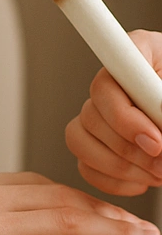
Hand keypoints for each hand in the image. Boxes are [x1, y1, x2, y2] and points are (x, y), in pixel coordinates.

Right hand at [65, 30, 161, 195]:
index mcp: (138, 54)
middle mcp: (114, 82)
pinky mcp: (97, 142)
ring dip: (123, 166)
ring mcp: (101, 112)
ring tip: (159, 171)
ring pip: (80, 140)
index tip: (157, 142)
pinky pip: (86, 165)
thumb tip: (159, 141)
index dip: (125, 117)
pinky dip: (115, 180)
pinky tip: (145, 178)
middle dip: (131, 150)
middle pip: (92, 114)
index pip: (106, 82)